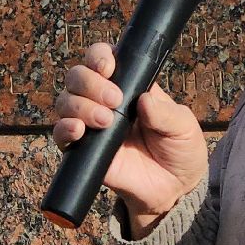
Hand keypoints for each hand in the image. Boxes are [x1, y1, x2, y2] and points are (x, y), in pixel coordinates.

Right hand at [52, 42, 206, 237]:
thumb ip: (165, 113)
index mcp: (128, 85)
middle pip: (78, 76)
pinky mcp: (83, 151)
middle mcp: (103, 100)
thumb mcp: (183, 126)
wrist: (174, 189)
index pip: (103, 59)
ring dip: (80, 105)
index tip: (108, 67)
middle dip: (90, 82)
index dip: (99, 56)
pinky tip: (78, 130)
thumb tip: (143, 99)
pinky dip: (64, 128)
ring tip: (105, 120)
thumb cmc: (180, 149)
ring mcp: (91, 124)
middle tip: (113, 100)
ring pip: (65, 101)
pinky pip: (61, 134)